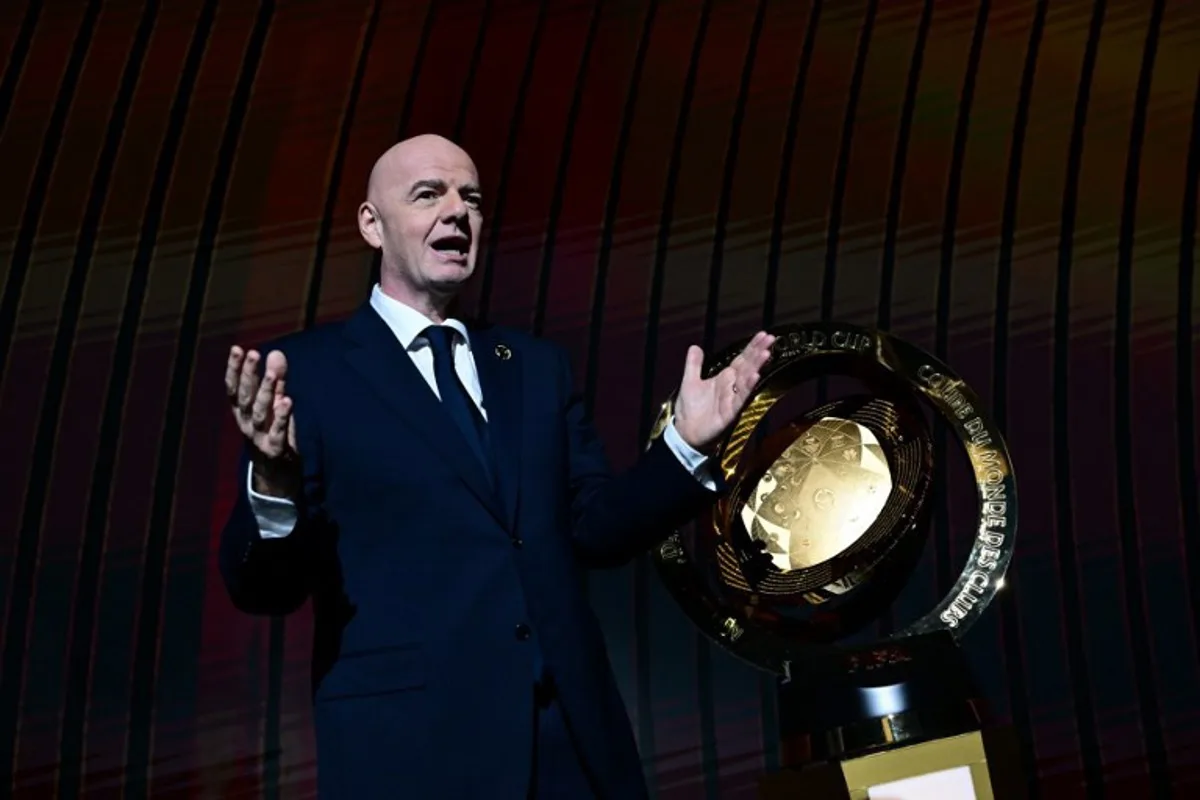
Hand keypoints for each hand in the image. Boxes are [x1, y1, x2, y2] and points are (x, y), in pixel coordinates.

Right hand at [225, 346, 299, 496]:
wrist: (275, 472)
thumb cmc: (272, 431)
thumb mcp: (273, 403)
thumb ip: (276, 379)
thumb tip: (276, 352)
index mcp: (242, 410)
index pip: (234, 387)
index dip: (234, 368)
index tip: (237, 348)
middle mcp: (246, 422)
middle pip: (245, 397)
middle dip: (248, 375)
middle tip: (253, 354)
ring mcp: (259, 436)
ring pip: (260, 413)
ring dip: (266, 392)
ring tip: (272, 374)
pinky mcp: (275, 449)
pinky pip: (278, 432)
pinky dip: (282, 418)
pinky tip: (288, 402)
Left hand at [672, 331, 776, 452]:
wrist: (685, 434)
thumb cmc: (689, 410)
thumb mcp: (689, 381)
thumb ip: (693, 364)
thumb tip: (695, 346)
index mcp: (725, 378)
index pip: (742, 359)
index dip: (752, 347)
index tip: (764, 334)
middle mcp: (732, 386)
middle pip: (748, 366)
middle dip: (759, 352)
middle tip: (771, 339)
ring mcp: (733, 399)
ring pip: (747, 380)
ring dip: (756, 366)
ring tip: (766, 353)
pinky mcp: (730, 412)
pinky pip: (741, 398)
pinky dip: (748, 387)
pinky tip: (755, 375)